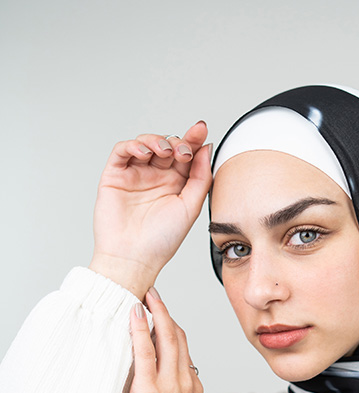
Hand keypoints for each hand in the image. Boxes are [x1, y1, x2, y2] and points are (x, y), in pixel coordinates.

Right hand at [90, 123, 211, 298]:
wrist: (134, 258)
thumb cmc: (162, 241)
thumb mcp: (190, 207)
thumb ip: (200, 177)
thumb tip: (206, 148)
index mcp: (175, 185)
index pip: (185, 155)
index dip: (193, 139)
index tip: (201, 129)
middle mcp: (155, 178)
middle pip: (167, 146)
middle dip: (177, 142)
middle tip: (183, 151)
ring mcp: (135, 175)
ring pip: (145, 144)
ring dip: (157, 140)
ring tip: (165, 151)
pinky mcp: (115, 176)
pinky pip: (122, 151)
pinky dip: (133, 145)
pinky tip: (145, 153)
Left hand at [119, 287, 202, 392]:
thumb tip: (149, 376)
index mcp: (193, 389)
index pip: (184, 349)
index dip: (171, 327)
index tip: (159, 313)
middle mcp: (186, 383)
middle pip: (179, 337)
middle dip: (165, 311)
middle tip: (152, 292)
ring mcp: (170, 387)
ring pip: (167, 338)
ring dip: (156, 312)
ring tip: (144, 295)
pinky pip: (145, 353)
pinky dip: (140, 329)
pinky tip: (134, 313)